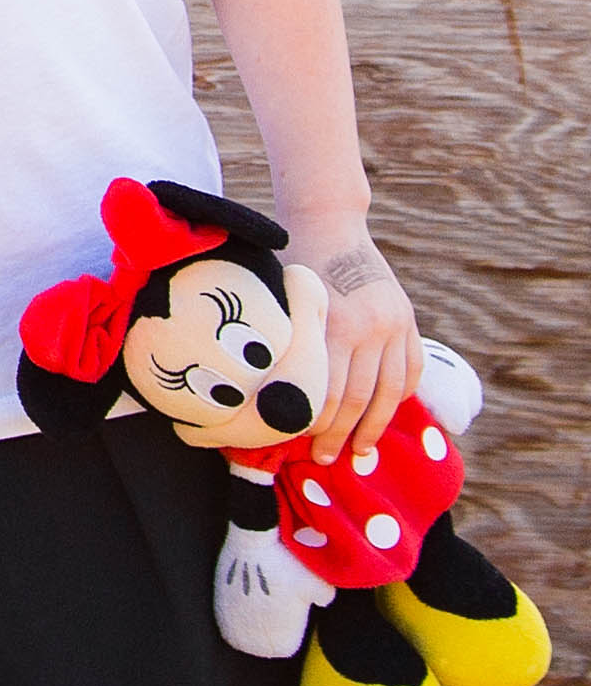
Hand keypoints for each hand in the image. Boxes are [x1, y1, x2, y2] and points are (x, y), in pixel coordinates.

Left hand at [290, 217, 423, 459]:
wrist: (329, 226)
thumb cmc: (294, 269)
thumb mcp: (287, 307)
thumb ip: (291, 349)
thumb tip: (274, 402)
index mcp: (334, 325)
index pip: (328, 394)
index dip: (317, 425)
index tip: (304, 445)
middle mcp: (369, 327)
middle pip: (358, 400)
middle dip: (342, 436)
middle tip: (328, 459)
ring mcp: (394, 323)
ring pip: (390, 391)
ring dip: (375, 427)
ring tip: (361, 451)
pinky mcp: (407, 319)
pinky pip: (411, 369)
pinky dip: (401, 396)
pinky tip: (386, 415)